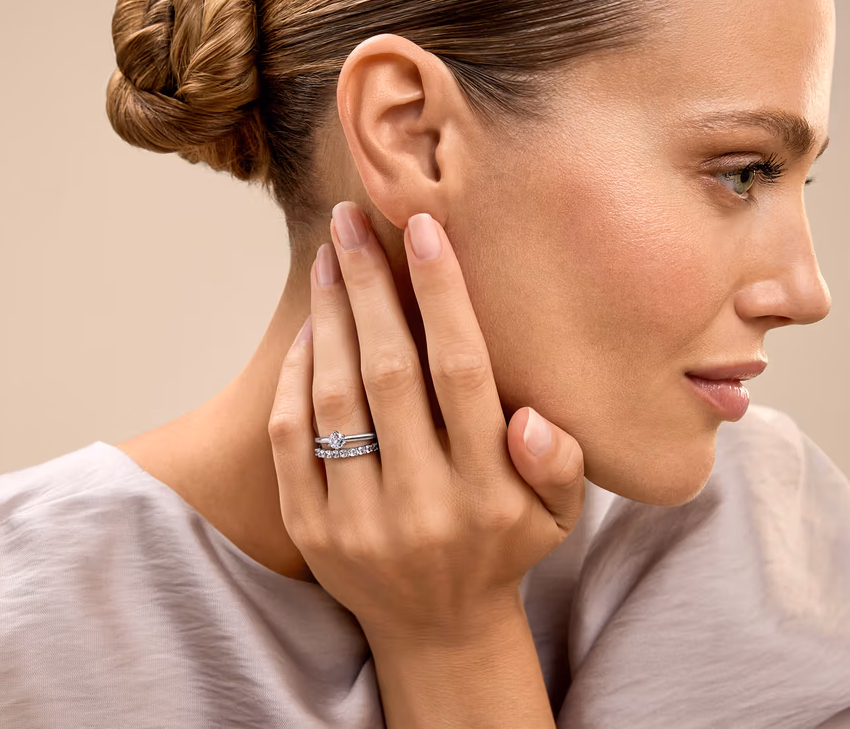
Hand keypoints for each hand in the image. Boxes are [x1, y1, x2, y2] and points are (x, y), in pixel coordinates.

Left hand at [268, 201, 584, 645]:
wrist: (437, 629)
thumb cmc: (502, 547)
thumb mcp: (557, 516)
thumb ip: (558, 463)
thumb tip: (530, 417)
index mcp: (489, 492)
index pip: (462, 373)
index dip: (442, 294)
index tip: (423, 228)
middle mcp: (424, 506)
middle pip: (389, 372)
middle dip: (369, 285)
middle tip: (350, 221)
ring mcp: (359, 522)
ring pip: (336, 398)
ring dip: (330, 318)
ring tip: (330, 260)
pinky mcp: (311, 531)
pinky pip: (291, 438)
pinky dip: (295, 377)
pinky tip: (310, 331)